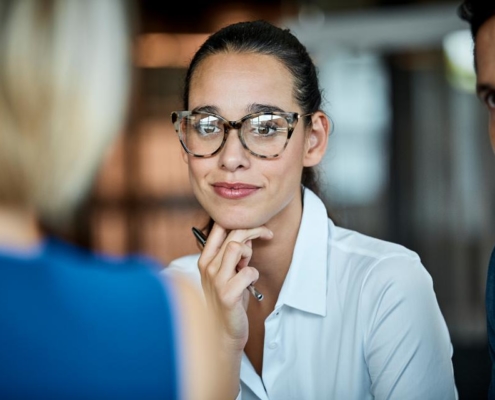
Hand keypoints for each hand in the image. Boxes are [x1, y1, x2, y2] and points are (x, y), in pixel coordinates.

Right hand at [197, 223, 272, 351]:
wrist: (223, 333)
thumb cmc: (228, 301)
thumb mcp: (229, 274)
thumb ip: (235, 255)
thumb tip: (248, 236)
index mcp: (205, 260)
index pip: (218, 227)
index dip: (240, 221)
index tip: (256, 226)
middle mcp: (207, 267)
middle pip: (232, 234)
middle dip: (254, 231)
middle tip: (267, 235)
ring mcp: (216, 280)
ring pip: (236, 247)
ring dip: (249, 253)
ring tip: (248, 267)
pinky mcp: (227, 294)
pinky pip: (248, 272)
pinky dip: (253, 275)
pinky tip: (249, 285)